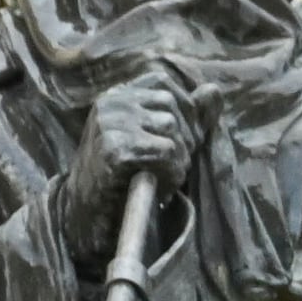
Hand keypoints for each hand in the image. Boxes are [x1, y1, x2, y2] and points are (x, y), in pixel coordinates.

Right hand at [60, 69, 192, 264]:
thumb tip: (214, 90)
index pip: (164, 83)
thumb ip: (188, 114)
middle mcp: (111, 103)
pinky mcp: (113, 149)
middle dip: (185, 138)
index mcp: (118, 95)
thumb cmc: (125, 178)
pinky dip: (172, 172)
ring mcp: (109, 124)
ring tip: (166, 178)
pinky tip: (161, 187)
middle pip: (171, 105)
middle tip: (174, 167)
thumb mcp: (156, 138)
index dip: (184, 109)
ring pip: (171, 127)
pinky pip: (165, 151)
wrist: (87, 217)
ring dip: (179, 159)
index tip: (183, 140)